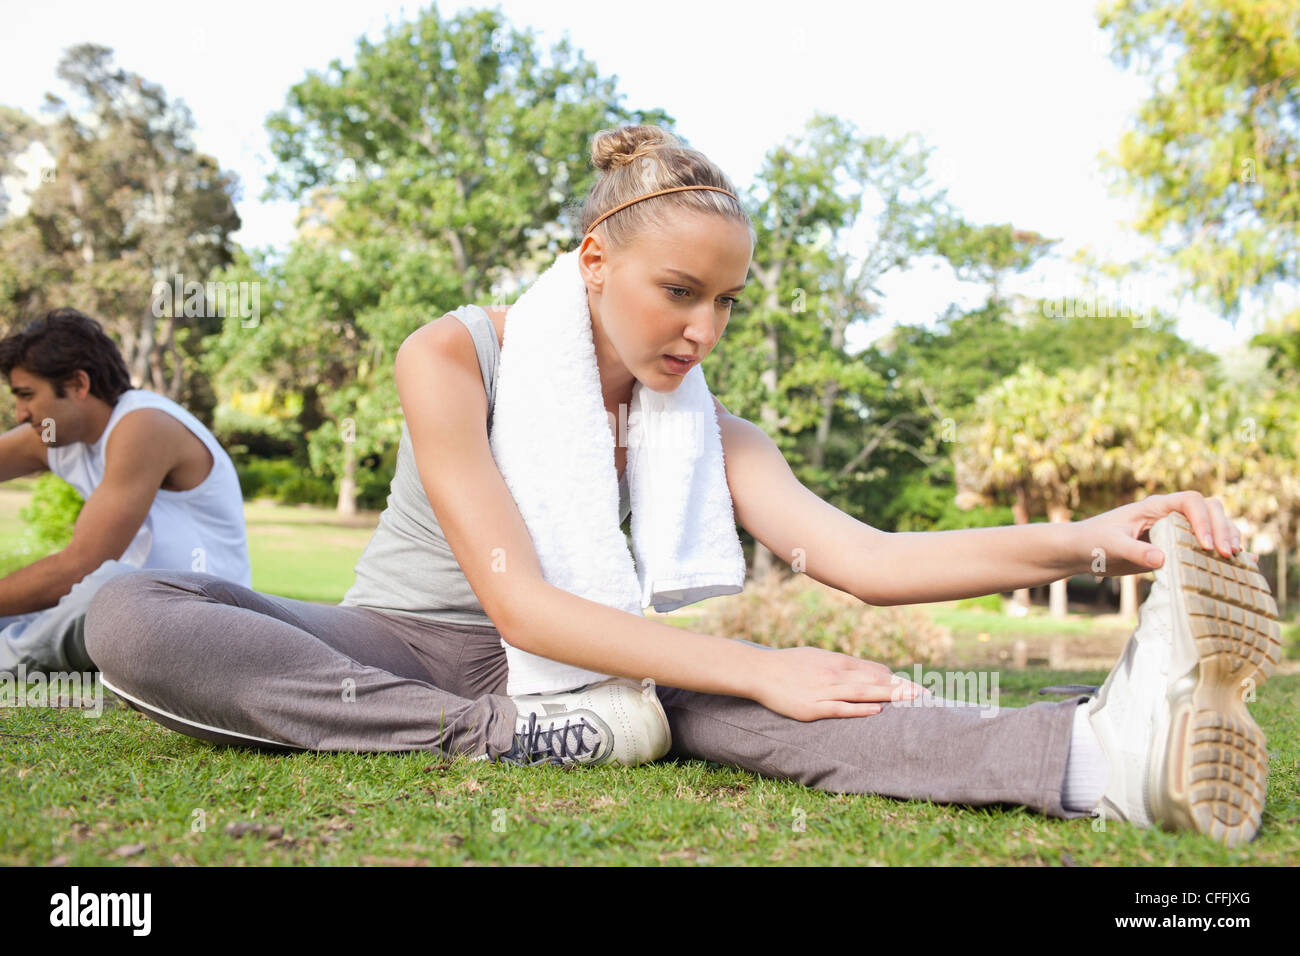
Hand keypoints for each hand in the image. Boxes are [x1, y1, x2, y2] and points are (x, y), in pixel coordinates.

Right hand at [750, 645, 927, 721]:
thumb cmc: (789, 665)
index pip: (874, 671)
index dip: (895, 679)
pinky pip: (840, 708)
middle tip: (926, 694)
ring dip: (889, 696)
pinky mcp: (812, 707)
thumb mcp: (819, 657)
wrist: (760, 671)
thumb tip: (865, 671)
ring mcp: (824, 690)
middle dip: (901, 688)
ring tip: (911, 700)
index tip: (916, 686)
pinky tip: (876, 711)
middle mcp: (835, 674)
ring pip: (863, 693)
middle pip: (874, 681)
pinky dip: (859, 709)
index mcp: (837, 662)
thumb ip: (842, 664)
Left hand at [1074, 490, 1257, 577]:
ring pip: (1213, 525)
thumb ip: (1135, 552)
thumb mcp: (1111, 547)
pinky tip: (1238, 564)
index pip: (1190, 501)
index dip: (1203, 520)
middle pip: (1210, 510)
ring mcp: (1175, 529)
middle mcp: (1168, 514)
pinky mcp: (1175, 546)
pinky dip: (1221, 550)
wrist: (1080, 551)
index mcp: (1154, 507)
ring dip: (1227, 537)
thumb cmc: (1092, 542)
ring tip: (1234, 559)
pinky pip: (1205, 544)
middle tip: (1226, 554)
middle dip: (1222, 528)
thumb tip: (1163, 559)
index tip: (1204, 544)